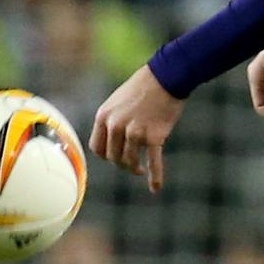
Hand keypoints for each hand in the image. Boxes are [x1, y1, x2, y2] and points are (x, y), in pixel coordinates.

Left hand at [89, 65, 183, 192]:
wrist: (167, 76)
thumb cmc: (144, 86)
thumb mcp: (118, 101)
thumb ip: (113, 120)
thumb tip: (114, 141)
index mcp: (104, 116)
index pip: (97, 148)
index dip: (106, 156)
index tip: (116, 157)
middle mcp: (116, 126)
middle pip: (113, 158)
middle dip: (122, 164)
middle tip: (132, 165)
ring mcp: (135, 132)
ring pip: (130, 161)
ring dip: (135, 169)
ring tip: (140, 170)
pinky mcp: (155, 136)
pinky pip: (153, 161)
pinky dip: (155, 176)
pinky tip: (156, 188)